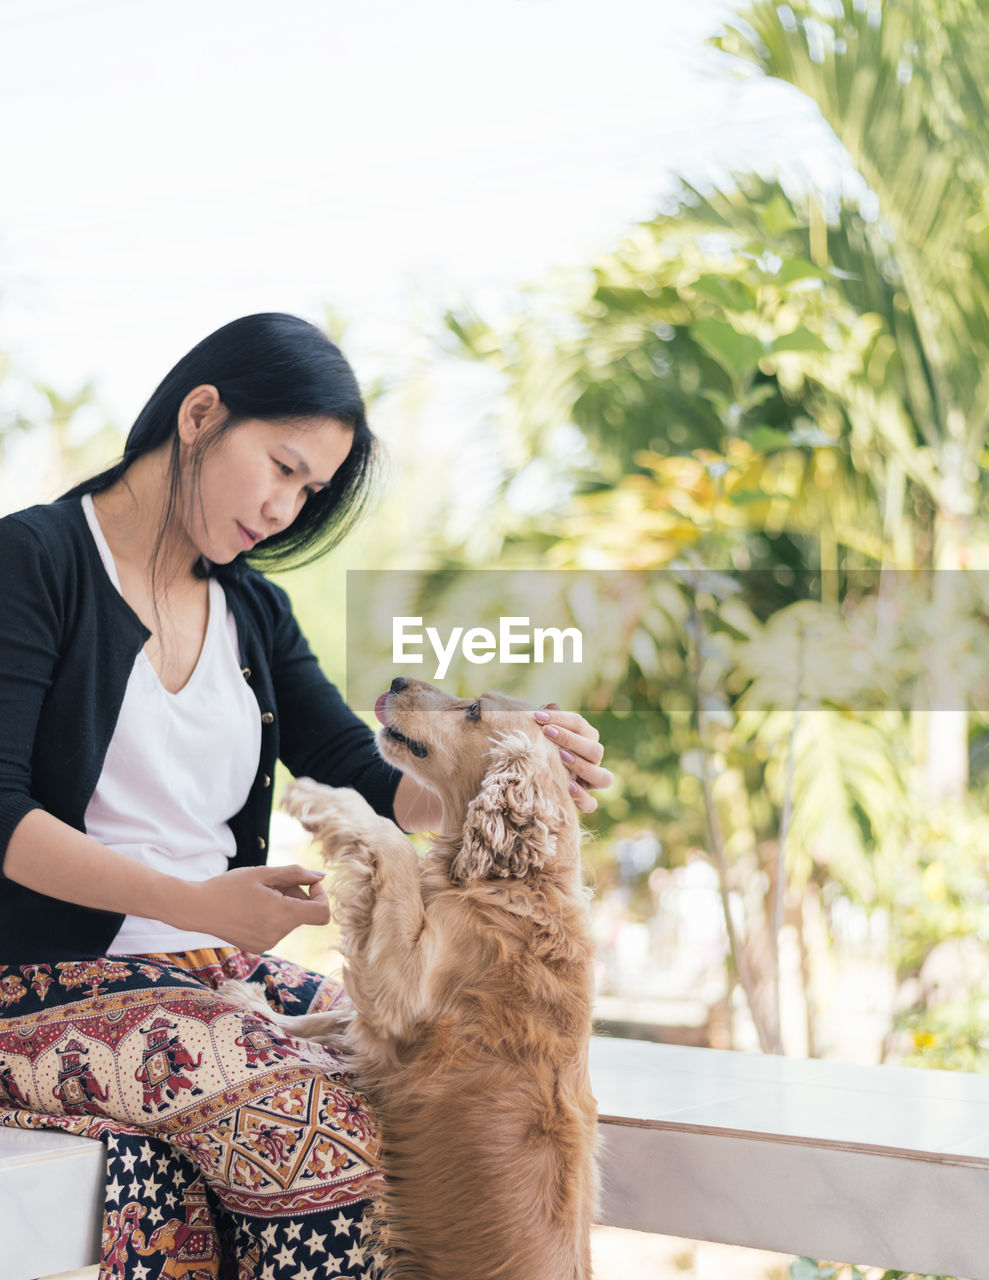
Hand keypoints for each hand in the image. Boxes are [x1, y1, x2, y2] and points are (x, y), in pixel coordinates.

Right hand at [177, 864, 329, 954]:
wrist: (197, 908)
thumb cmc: (229, 886)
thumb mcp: (263, 873)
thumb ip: (295, 873)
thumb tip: (320, 876)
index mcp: (282, 915)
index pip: (322, 913)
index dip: (320, 895)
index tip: (307, 883)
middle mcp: (278, 934)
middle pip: (304, 913)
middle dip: (296, 895)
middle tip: (272, 883)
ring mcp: (268, 944)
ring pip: (290, 920)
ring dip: (283, 904)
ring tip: (258, 894)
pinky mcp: (258, 947)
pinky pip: (277, 929)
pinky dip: (273, 916)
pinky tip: (251, 907)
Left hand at [533, 702, 612, 813]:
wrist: (534, 778)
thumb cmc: (539, 748)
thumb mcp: (541, 735)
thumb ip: (547, 721)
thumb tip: (550, 705)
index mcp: (586, 740)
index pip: (580, 725)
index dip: (561, 718)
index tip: (538, 716)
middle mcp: (593, 761)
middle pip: (595, 750)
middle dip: (571, 739)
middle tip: (547, 732)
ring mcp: (591, 783)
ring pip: (603, 777)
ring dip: (582, 765)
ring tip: (561, 756)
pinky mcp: (583, 802)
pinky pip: (591, 803)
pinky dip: (582, 796)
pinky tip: (568, 786)